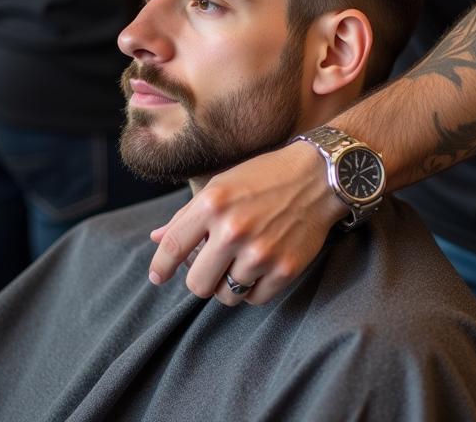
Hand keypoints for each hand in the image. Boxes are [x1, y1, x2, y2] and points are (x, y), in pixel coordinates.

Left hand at [147, 140, 347, 305]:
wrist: (318, 176)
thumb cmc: (265, 177)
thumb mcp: (222, 185)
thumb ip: (187, 215)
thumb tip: (156, 239)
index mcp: (213, 204)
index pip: (171, 248)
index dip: (160, 267)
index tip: (158, 276)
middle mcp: (233, 230)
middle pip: (196, 284)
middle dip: (201, 278)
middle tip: (212, 266)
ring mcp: (260, 253)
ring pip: (226, 296)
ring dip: (229, 283)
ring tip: (242, 260)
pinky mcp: (285, 269)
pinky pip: (255, 299)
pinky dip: (254, 288)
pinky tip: (262, 265)